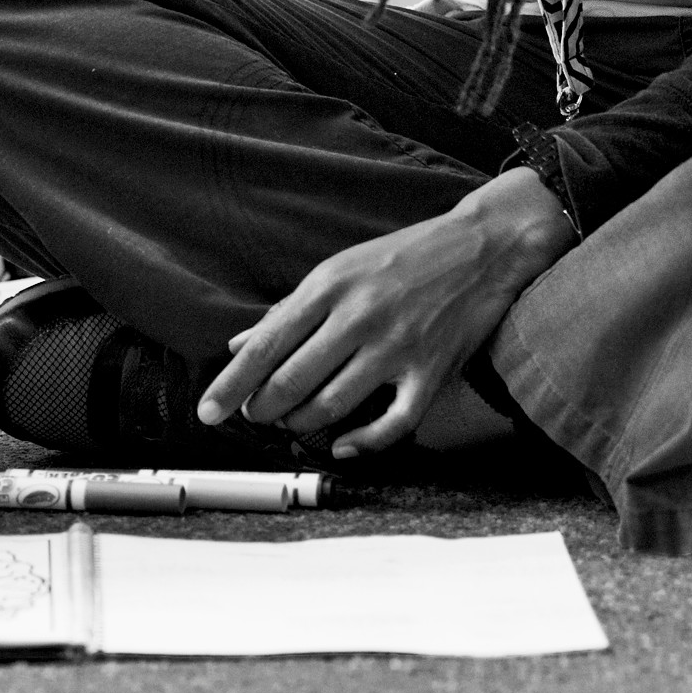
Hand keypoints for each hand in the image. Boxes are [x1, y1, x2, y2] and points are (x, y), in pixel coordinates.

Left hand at [197, 168, 576, 457]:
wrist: (483, 247)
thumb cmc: (406, 257)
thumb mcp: (340, 269)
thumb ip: (289, 311)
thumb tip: (239, 346)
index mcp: (329, 287)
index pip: (264, 347)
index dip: (230, 386)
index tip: (208, 413)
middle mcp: (358, 317)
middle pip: (291, 383)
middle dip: (263, 410)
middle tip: (257, 415)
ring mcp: (396, 347)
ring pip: (331, 406)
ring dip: (302, 423)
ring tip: (294, 421)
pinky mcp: (430, 371)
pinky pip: (392, 424)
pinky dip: (362, 444)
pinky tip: (344, 445)